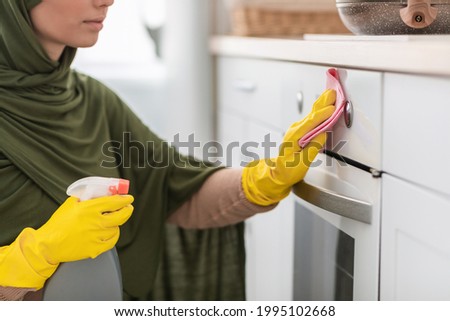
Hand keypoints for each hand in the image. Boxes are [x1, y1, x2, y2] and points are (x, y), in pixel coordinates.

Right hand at [36, 195, 133, 263]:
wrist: (49, 244)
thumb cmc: (58, 224)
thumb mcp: (71, 204)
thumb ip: (86, 198)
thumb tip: (99, 193)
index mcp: (90, 209)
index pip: (114, 202)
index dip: (125, 199)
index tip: (128, 198)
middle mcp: (96, 222)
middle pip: (122, 215)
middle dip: (127, 209)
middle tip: (128, 207)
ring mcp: (97, 236)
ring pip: (117, 228)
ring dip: (116, 223)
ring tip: (111, 221)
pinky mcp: (96, 248)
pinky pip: (112, 241)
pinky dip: (113, 235)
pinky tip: (109, 232)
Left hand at [242, 89, 335, 205]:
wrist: (277, 173)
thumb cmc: (287, 170)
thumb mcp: (301, 164)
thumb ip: (312, 149)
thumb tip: (322, 136)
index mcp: (293, 138)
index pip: (309, 123)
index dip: (321, 116)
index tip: (332, 109)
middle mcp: (295, 130)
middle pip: (311, 114)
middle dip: (322, 103)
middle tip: (332, 93)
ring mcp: (298, 129)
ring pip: (312, 114)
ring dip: (322, 104)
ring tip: (331, 95)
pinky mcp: (302, 130)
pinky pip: (312, 118)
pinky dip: (320, 111)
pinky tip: (326, 106)